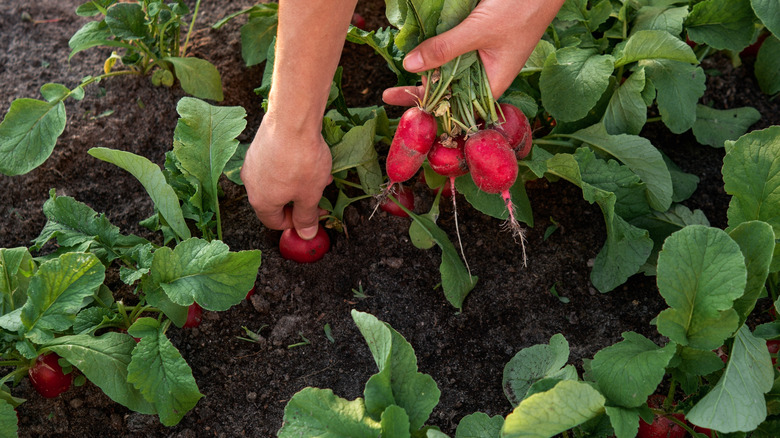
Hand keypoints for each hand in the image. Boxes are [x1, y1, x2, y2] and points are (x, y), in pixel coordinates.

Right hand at [240, 115, 331, 239]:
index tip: (313, 215)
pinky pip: (275, 164)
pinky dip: (291, 166)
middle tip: (319, 195)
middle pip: (275, 201)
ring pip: (277, 181)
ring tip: (319, 174)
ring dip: (299, 183)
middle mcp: (251, 184)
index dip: (296, 223)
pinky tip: (309, 157)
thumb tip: (306, 235)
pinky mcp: (258, 146)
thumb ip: (307, 217)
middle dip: (300, 200)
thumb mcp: (310, 195)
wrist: (292, 119)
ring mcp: (253, 163)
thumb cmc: (301, 160)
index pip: (274, 222)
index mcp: (261, 201)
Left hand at [383, 0, 563, 105]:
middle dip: (422, 91)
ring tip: (400, 76)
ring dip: (428, 70)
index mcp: (494, 82)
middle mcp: (487, 72)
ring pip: (449, 68)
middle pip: (449, 89)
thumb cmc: (521, 8)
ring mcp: (483, 54)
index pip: (456, 105)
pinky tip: (419, 51)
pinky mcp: (479, 36)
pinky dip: (437, 49)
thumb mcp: (479, 31)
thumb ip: (445, 49)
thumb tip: (410, 67)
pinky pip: (454, 48)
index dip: (428, 108)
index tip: (400, 107)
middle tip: (389, 93)